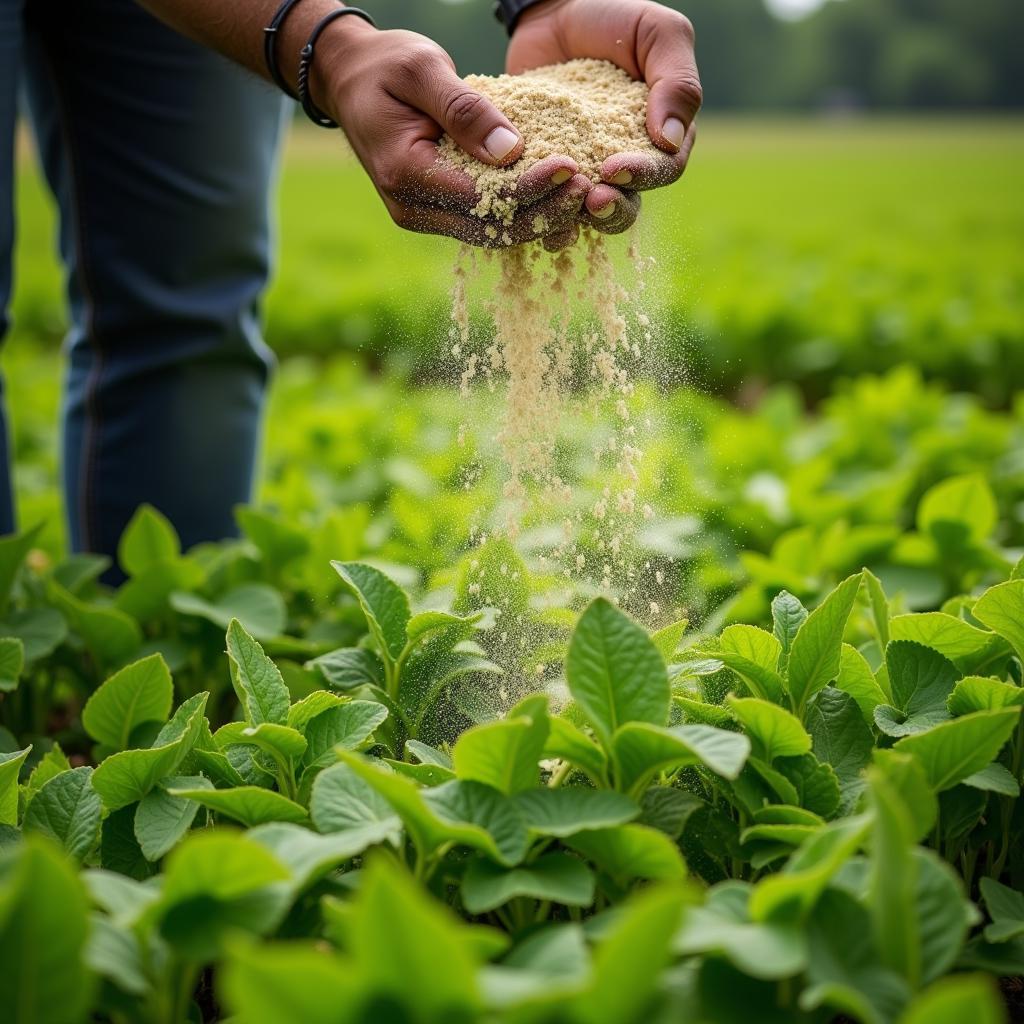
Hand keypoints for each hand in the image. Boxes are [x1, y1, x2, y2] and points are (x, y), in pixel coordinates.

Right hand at [314, 18, 589, 246]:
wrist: (348, 81)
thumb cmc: (384, 66)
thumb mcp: (422, 69)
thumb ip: (465, 109)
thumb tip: (512, 151)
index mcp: (405, 173)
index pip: (480, 198)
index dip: (528, 190)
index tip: (569, 167)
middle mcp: (412, 207)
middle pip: (490, 229)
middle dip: (542, 213)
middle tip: (586, 187)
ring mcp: (423, 216)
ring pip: (491, 235)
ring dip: (536, 220)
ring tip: (579, 194)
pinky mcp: (436, 212)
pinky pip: (484, 224)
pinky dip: (520, 215)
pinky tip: (554, 199)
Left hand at [508, 0, 701, 243]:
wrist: (552, 14)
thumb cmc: (613, 19)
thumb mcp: (657, 34)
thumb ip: (677, 81)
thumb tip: (672, 140)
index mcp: (660, 138)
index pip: (663, 170)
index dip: (643, 175)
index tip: (615, 168)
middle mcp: (624, 163)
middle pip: (627, 205)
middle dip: (611, 209)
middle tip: (592, 201)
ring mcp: (585, 172)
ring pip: (586, 214)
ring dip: (575, 220)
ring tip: (559, 212)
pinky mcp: (547, 172)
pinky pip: (545, 203)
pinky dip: (538, 213)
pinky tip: (527, 212)